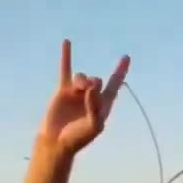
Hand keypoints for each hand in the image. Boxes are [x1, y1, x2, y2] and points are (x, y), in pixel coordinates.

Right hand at [36, 40, 130, 158]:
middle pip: (97, 80)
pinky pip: (65, 69)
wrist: (56, 141)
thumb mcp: (93, 126)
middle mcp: (91, 96)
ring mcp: (77, 92)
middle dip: (94, 84)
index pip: (115, 84)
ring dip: (81, 80)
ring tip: (78, 88)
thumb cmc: (78, 138)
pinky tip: (67, 41)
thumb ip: (95, 107)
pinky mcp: (63, 90)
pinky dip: (66, 55)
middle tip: (88, 93)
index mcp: (103, 105)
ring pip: (83, 76)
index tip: (126, 57)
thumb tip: (93, 86)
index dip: (120, 71)